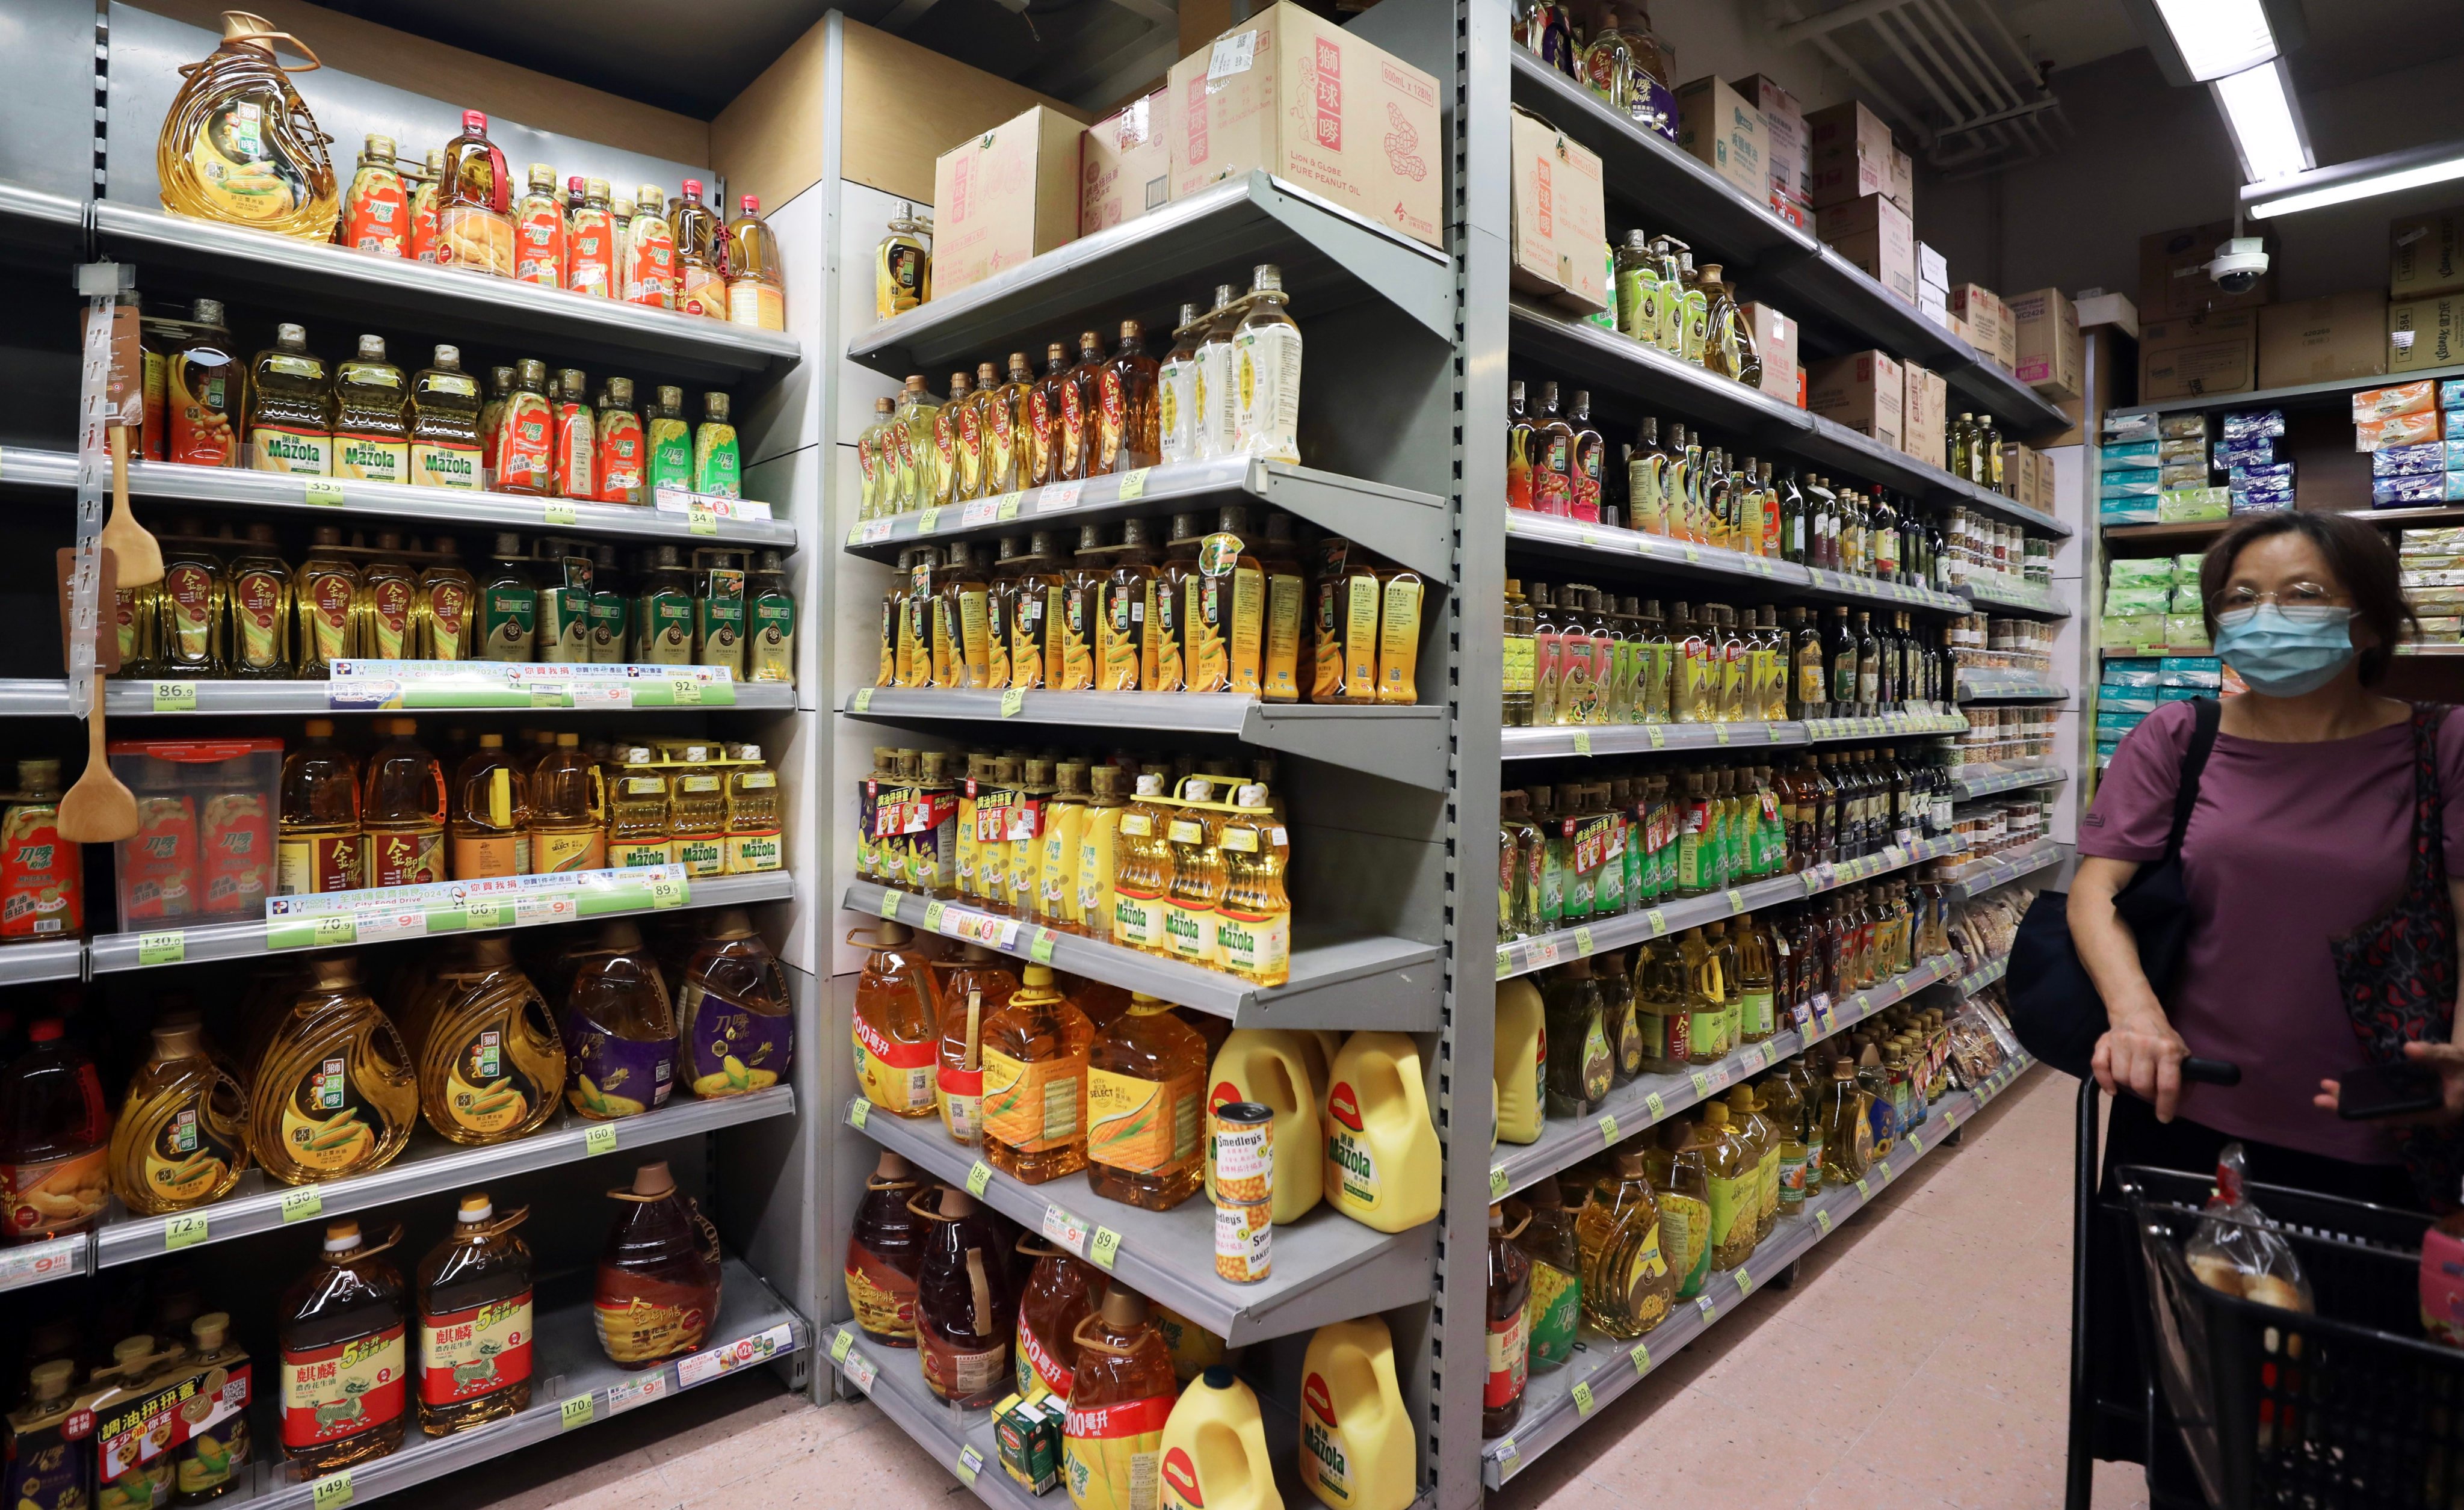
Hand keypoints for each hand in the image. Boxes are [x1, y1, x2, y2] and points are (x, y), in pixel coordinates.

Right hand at [2095, 1005, 2189, 1121]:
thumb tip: (2180, 1101)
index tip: (2164, 1117)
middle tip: (2150, 1089)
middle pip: (2140, 1085)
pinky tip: (2113, 1088)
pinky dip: (2105, 1081)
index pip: (2167, 1084)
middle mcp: (2144, 1044)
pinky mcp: (2103, 1041)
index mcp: (2168, 1048)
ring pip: (2120, 1078)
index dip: (2166, 1105)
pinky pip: (2098, 1067)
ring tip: (2135, 1078)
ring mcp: (2121, 1041)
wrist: (2138, 1012)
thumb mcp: (2182, 1053)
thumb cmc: (2162, 1038)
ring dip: (2128, 1085)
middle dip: (2146, 1093)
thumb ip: (2185, 1077)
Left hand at [2315, 1041, 2463, 1124]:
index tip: (2343, 1108)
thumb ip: (2434, 1055)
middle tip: (2320, 1099)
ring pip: (2381, 1110)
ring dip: (2355, 1101)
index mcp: (2434, 1112)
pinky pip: (2385, 1103)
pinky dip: (2366, 1096)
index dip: (2368, 1112)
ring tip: (2326, 1089)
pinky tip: (2347, 1088)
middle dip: (2352, 1108)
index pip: (2395, 1116)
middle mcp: (2421, 1116)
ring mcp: (2416, 1111)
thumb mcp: (2455, 1059)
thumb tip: (2409, 1049)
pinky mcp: (2412, 1103)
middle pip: (2382, 1116)